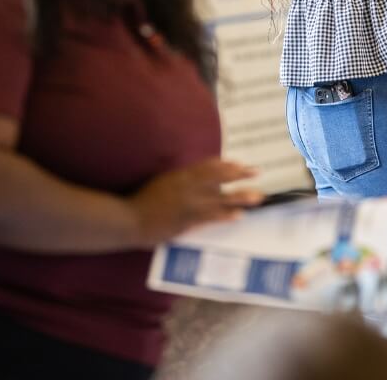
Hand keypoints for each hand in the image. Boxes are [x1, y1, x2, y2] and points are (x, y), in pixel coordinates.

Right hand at [128, 158, 262, 246]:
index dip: (226, 166)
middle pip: (219, 178)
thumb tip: (203, 175)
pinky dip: (225, 215)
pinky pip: (210, 217)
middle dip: (239, 175)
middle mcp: (187, 187)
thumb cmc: (143, 200)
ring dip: (240, 197)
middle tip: (256, 173)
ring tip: (257, 197)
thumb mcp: (163, 181)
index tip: (240, 164)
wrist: (130, 220)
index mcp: (180, 176)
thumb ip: (182, 178)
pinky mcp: (187, 221)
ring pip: (220, 198)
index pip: (208, 167)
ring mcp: (189, 205)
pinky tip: (238, 216)